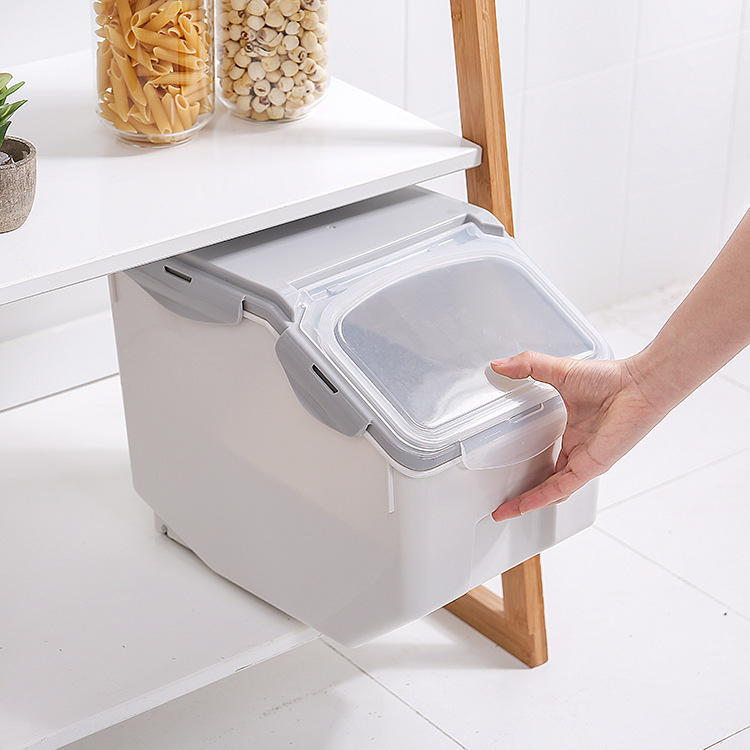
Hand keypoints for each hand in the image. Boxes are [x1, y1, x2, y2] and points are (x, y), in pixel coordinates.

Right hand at [489, 351, 664, 521]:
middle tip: (501, 502)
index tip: (505, 470)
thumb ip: (528, 366)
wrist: (639, 386)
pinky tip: (522, 506)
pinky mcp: (589, 467)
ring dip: (527, 502)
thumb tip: (500, 365)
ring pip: (551, 491)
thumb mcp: (560, 371)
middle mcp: (579, 451)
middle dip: (523, 494)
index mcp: (572, 433)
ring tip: (505, 511)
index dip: (527, 466)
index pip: (546, 458)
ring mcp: (584, 462)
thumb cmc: (611, 379)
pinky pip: (560, 489)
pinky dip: (540, 498)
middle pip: (546, 481)